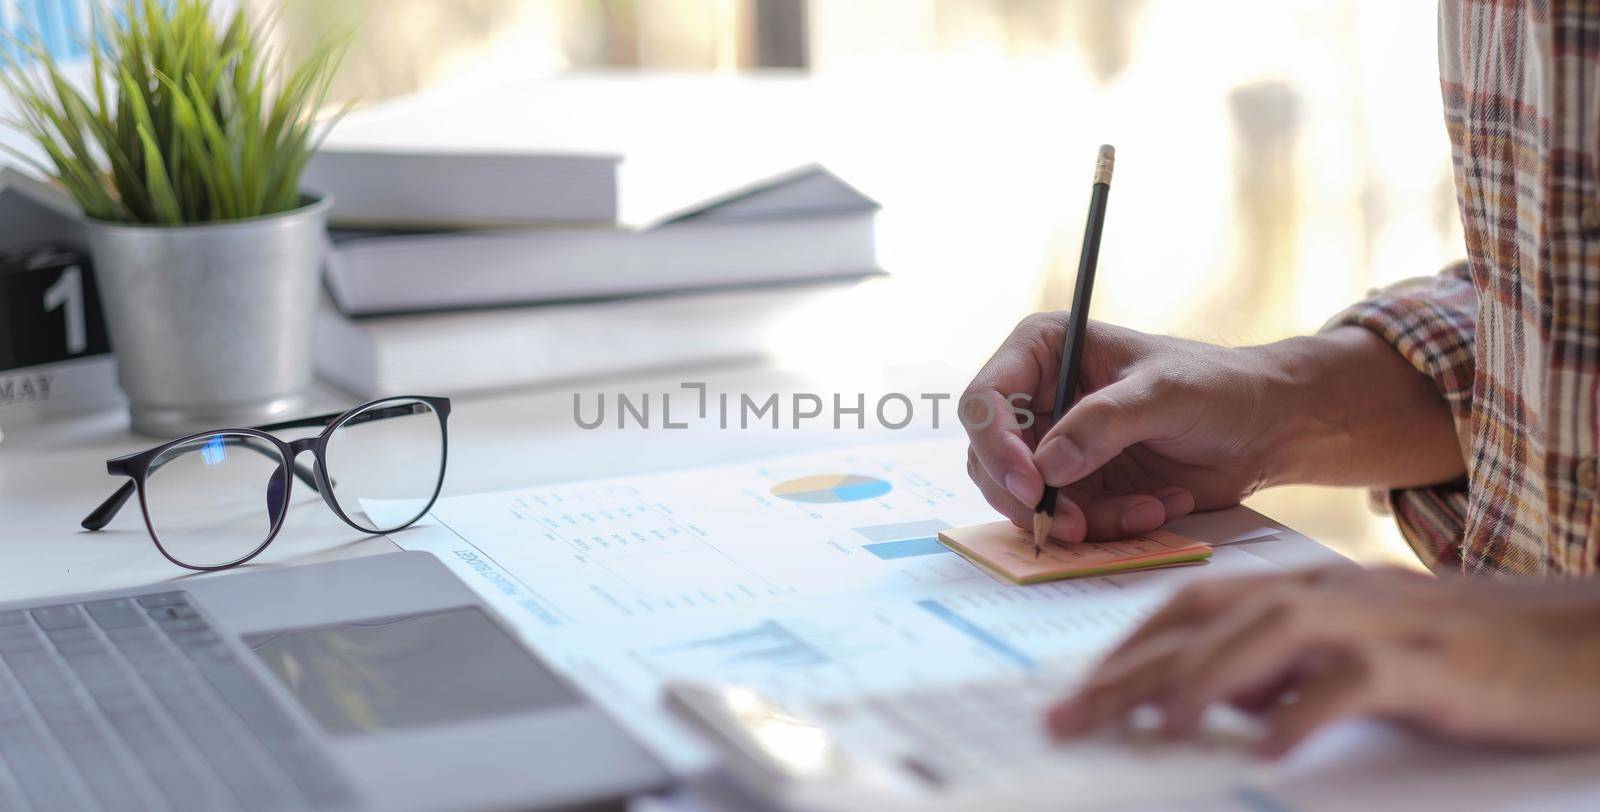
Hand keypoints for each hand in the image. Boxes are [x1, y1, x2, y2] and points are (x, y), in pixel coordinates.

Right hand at [961, 314, 1286, 542]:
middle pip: (991, 460)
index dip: (995, 446)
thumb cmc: (1218, 386)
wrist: (1266, 427)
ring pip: (1027, 500)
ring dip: (1082, 518)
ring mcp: (1056, 446)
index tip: (1033, 486)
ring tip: (1145, 510)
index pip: (986, 400)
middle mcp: (1038, 398)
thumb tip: (1046, 467)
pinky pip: (1067, 521)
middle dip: (1032, 499)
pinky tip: (1156, 509)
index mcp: (1044, 351)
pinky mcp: (1079, 486)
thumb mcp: (1164, 393)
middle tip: (1071, 526)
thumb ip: (1104, 423)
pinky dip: (1108, 527)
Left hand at [1045, 566, 1599, 756]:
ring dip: (1203, 679)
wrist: (1577, 642)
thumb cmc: (1465, 652)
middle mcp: (1329, 594)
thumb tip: (1217, 702)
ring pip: (1268, 635)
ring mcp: (1379, 623)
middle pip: (1207, 620)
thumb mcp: (1358, 652)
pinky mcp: (1429, 664)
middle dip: (1131, 669)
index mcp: (1306, 588)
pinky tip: (1269, 751)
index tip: (1076, 692)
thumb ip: (1286, 668)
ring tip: (1154, 725)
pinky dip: (1306, 713)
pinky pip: (1354, 684)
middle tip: (1071, 719)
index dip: (1128, 646)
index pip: (1192, 606)